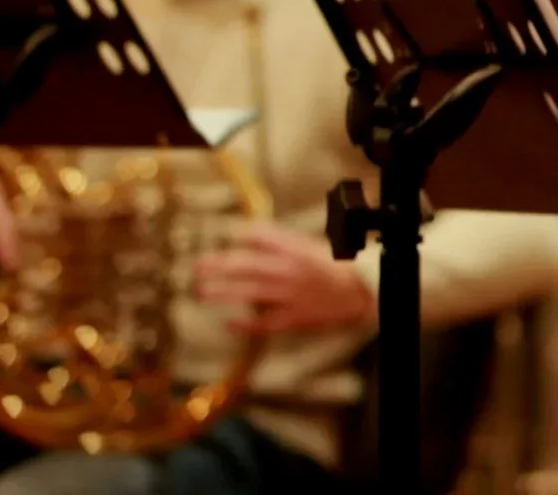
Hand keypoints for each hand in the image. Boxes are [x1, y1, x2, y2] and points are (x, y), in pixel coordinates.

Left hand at [192, 220, 375, 335]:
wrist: (360, 292)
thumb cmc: (335, 266)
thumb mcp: (311, 246)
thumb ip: (282, 242)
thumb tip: (249, 234)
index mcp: (297, 249)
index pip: (262, 235)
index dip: (239, 233)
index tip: (221, 234)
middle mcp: (290, 270)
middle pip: (247, 265)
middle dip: (219, 265)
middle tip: (198, 266)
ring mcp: (289, 296)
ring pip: (249, 293)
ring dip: (223, 292)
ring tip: (202, 292)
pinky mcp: (293, 318)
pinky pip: (264, 323)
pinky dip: (245, 325)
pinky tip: (229, 324)